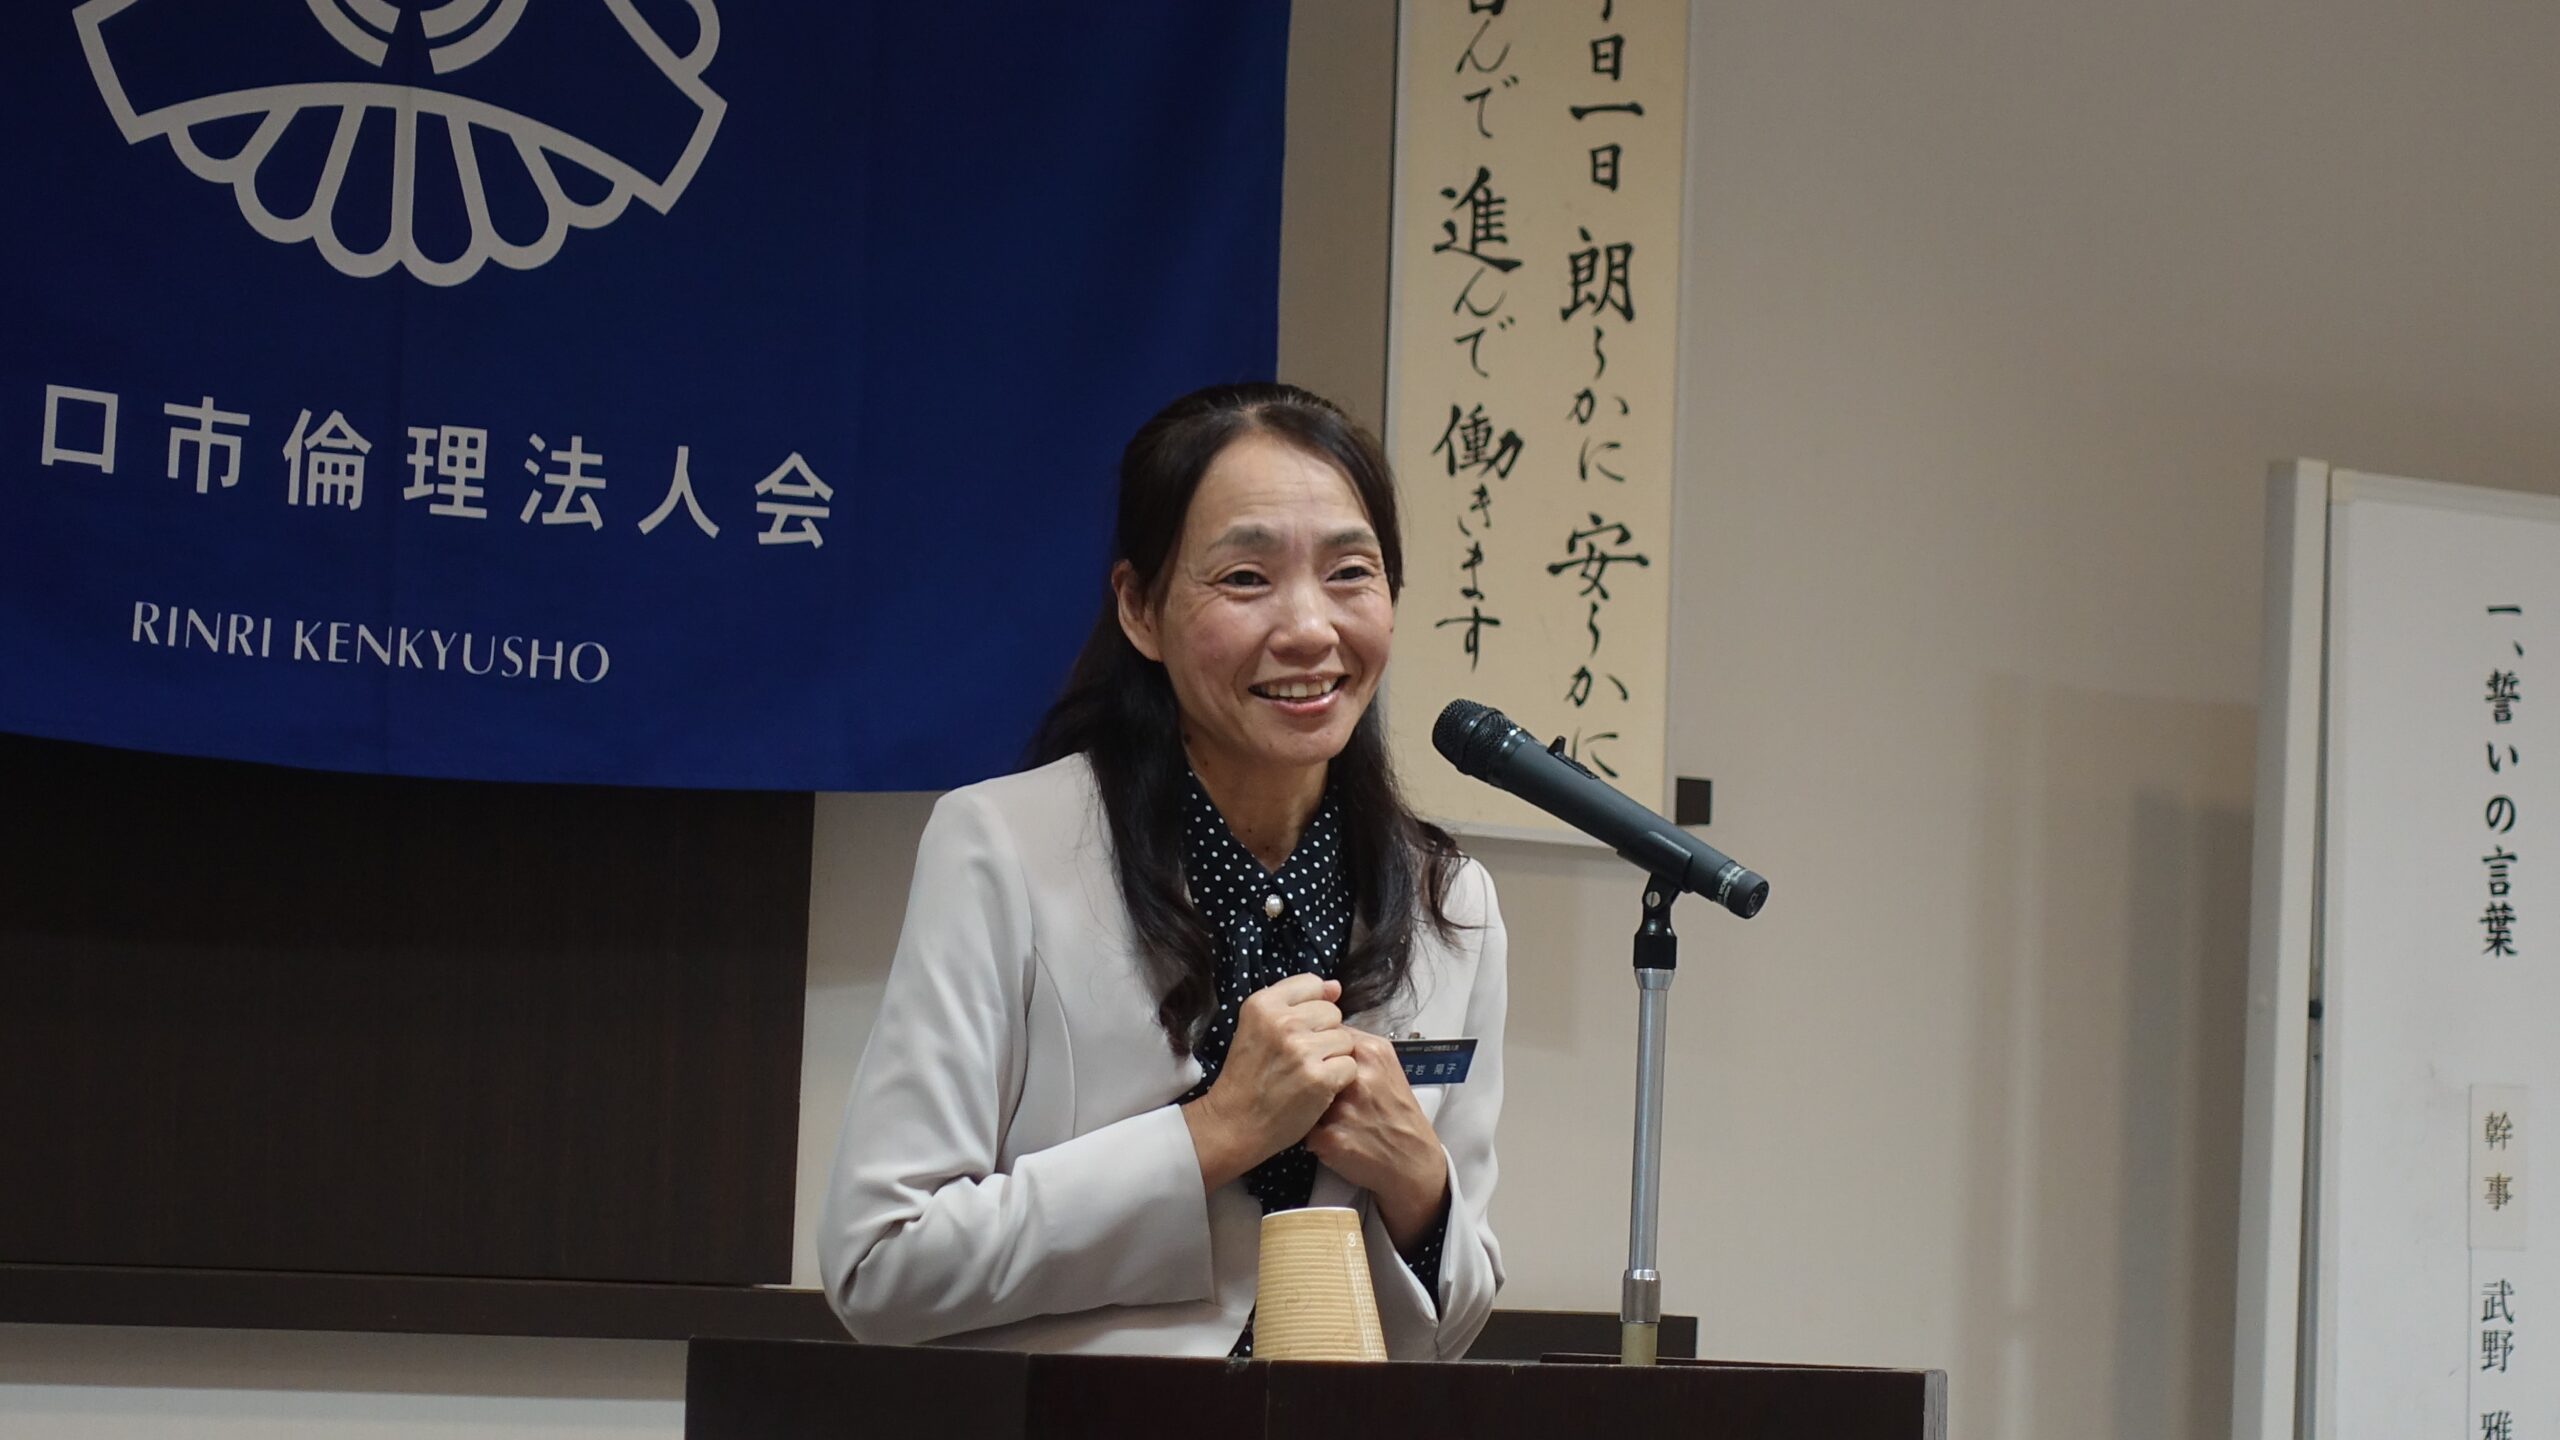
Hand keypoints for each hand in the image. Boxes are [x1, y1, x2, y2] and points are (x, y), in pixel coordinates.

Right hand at [1181, 974, 1357, 1191]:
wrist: (1235, 1123)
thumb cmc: (1248, 1075)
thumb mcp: (1259, 1028)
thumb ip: (1296, 1003)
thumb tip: (1336, 986)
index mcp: (1263, 1004)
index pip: (1311, 984)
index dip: (1311, 1008)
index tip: (1297, 1031)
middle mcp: (1282, 1022)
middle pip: (1332, 1012)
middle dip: (1324, 1034)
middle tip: (1300, 1058)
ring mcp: (1301, 1050)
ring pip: (1345, 1039)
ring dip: (1334, 1057)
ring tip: (1308, 1073)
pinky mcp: (1319, 1078)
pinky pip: (1350, 1066)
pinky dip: (1340, 1080)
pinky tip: (1318, 1088)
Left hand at [1305, 1030, 1448, 1251]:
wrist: (1412, 1160)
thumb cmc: (1396, 1114)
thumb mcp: (1387, 1067)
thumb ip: (1356, 1048)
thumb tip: (1319, 1031)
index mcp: (1372, 1052)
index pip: (1325, 1034)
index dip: (1318, 1050)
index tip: (1321, 1062)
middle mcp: (1358, 1076)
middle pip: (1310, 1062)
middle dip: (1312, 1077)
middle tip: (1328, 1094)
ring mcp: (1343, 1108)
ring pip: (1302, 1095)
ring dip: (1308, 1105)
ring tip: (1333, 1117)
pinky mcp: (1331, 1138)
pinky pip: (1303, 1127)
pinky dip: (1312, 1133)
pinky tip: (1332, 1136)